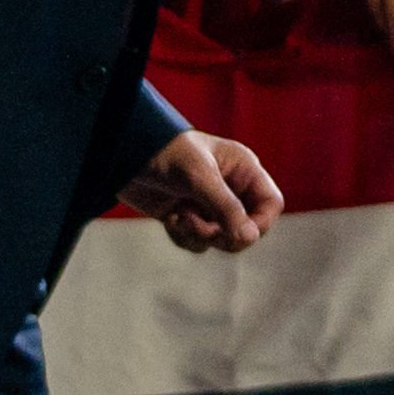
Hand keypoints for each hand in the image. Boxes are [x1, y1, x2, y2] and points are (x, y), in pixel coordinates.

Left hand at [120, 124, 282, 251]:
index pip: (270, 205)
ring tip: (181, 217)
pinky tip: (169, 218)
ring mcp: (207, 204)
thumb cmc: (167, 153)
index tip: (239, 233)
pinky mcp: (186, 215)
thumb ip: (226, 208)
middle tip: (205, 230)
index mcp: (242, 170)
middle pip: (247, 228)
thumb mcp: (199, 178)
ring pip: (220, 239)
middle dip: (224, 235)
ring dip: (199, 236)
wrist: (123, 152)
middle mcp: (229, 188)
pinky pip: (197, 242)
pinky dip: (183, 236)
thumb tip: (249, 238)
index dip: (260, 224)